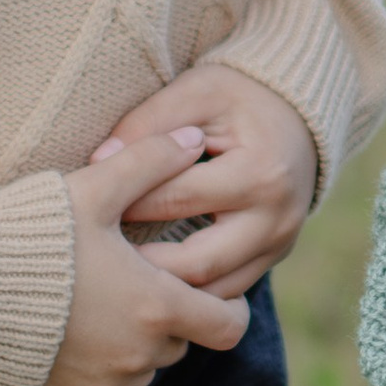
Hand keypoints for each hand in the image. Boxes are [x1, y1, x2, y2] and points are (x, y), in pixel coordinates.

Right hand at [35, 126, 251, 385]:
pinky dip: (99, 371)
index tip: (206, 286)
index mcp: (155, 307)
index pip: (229, 326)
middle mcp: (135, 357)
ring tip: (98, 303)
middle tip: (136, 279)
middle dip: (169, 315)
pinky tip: (74, 336)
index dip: (228, 306)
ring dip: (133, 344)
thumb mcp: (93, 188)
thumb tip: (192, 138)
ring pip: (141, 370)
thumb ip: (150, 161)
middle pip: (180, 343)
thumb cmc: (28, 234)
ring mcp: (100, 385)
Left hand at [90, 64, 319, 297]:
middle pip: (196, 264)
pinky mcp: (275, 257)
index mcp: (260, 173)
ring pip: (213, 291)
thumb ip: (147, 123)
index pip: (177, 200)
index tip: (85, 209)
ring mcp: (280, 244)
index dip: (126, 204)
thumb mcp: (196, 92)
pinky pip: (228, 292)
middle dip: (140, 266)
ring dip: (164, 290)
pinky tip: (152, 282)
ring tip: (118, 278)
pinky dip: (190, 293)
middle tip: (94, 260)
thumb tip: (97, 162)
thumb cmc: (238, 97)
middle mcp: (276, 218)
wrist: (299, 113)